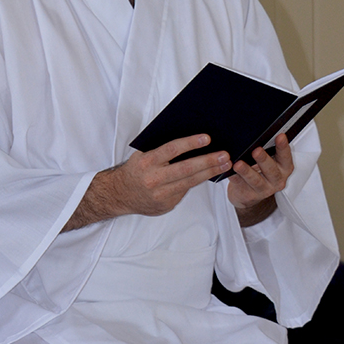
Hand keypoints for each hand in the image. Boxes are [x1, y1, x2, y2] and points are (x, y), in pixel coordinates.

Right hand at [62, 134, 230, 229]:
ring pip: (189, 182)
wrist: (119, 194)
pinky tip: (210, 175)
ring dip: (209, 173)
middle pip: (185, 169)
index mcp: (147, 161)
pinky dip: (198, 182)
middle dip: (207, 161)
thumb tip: (190, 140)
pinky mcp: (166, 205)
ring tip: (225, 165)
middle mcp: (153, 179)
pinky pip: (185, 191)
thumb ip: (161, 149)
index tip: (207, 138)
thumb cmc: (136, 169)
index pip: (171, 150)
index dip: (190, 143)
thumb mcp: (143, 155)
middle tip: (224, 155)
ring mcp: (160, 194)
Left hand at [227, 133, 293, 226]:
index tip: (280, 136)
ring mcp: (263, 189)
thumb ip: (267, 149)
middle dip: (264, 159)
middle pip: (271, 170)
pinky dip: (234, 177)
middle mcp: (276, 180)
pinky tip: (228, 172)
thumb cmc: (260, 173)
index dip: (283, 147)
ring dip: (247, 171)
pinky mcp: (249, 195)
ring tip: (239, 164)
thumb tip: (258, 132)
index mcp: (283, 168)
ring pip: (255, 180)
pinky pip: (240, 184)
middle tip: (256, 150)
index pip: (286, 156)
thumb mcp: (268, 161)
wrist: (249, 194)